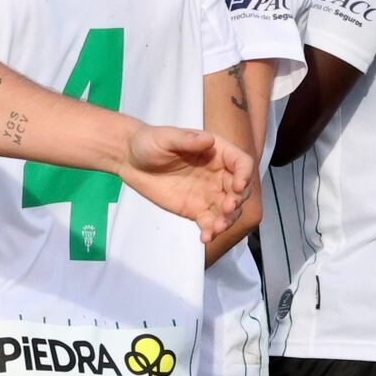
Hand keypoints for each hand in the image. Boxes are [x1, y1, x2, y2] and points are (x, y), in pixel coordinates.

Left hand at [118, 124, 254, 244]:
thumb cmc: (150, 142)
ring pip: (228, 211)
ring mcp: (209, 194)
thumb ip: (187, 139)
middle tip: (226, 209)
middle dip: (237, 201)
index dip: (244, 175)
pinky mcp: (197, 210)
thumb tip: (209, 139)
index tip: (237, 186)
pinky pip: (210, 222)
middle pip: (239, 191)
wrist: (130, 160)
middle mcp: (219, 174)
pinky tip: (205, 238)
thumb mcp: (166, 137)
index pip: (241, 163)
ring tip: (216, 228)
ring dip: (227, 221)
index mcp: (217, 152)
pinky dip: (211, 231)